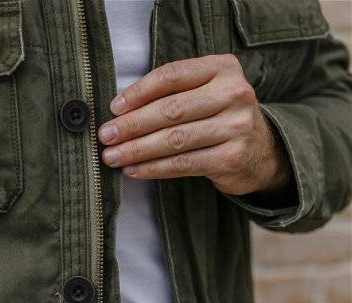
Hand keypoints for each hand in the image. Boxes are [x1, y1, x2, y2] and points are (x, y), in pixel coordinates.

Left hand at [97, 55, 292, 195]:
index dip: (139, 92)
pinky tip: (134, 170)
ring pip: (175, 139)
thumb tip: (120, 112)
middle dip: (132, 125)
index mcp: (223, 68)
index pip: (172, 76)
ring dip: (138, 150)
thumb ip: (173, 94)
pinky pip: (183, 164)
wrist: (260, 152)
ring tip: (113, 157)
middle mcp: (233, 94)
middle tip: (106, 136)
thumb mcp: (205, 94)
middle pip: (171, 110)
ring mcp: (235, 127)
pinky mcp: (231, 158)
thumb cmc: (219, 119)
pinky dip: (154, 168)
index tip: (114, 109)